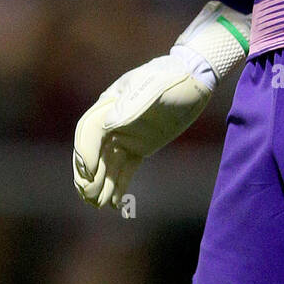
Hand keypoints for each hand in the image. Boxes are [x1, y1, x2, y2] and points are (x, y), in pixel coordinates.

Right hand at [73, 1, 250, 208]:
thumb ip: (132, 104)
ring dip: (101, 184)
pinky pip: (124, 168)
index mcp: (111, 104)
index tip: (89, 174)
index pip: (90, 132)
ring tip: (99, 205)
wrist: (196, 78)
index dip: (86, 153)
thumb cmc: (175, 77)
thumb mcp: (156, 87)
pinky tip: (115, 203)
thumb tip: (108, 125)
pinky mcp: (139, 146)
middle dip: (88, 174)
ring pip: (106, 163)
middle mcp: (113, 121)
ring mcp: (126, 135)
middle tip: (90, 196)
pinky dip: (118, 185)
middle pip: (92, 151)